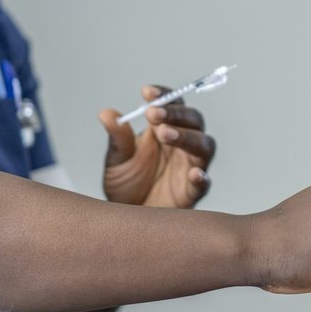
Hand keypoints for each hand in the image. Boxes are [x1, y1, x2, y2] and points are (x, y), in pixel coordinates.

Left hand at [99, 85, 215, 208]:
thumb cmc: (126, 185)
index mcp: (165, 129)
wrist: (126, 218)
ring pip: (204, 145)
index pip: (172, 104)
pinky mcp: (192, 192)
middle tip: (153, 113)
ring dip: (187, 136)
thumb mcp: (116, 159)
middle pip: (193, 120)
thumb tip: (106, 114)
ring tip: (165, 134)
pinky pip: (204, 183)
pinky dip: (201, 177)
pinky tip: (194, 173)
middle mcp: (183, 144)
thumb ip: (117, 138)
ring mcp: (191, 166)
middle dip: (175, 113)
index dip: (163, 95)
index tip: (147, 92)